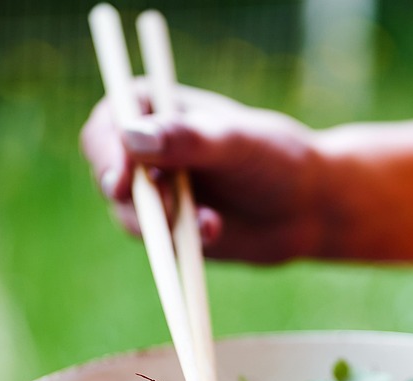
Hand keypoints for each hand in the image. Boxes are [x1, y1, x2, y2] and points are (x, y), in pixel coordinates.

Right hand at [80, 85, 327, 263]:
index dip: (107, 148)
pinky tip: (214, 231)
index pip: (111, 119)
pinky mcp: (167, 227)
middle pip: (107, 167)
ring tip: (210, 223)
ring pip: (128, 210)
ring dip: (162, 223)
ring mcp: (154, 188)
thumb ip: (188, 139)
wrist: (306, 210)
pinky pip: (154, 240)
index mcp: (158, 106)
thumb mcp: (237, 144)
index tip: (122, 178)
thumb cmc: (277, 161)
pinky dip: (178, 242)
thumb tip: (133, 135)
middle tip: (164, 209)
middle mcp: (148, 146)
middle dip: (132, 193)